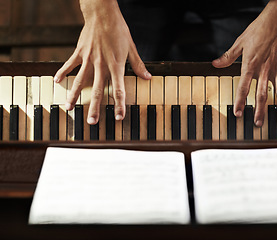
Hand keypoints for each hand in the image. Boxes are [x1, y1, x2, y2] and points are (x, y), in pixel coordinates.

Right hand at [54, 0, 150, 124]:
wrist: (103, 13)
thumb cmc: (119, 29)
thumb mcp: (131, 47)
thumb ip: (138, 65)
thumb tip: (148, 77)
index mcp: (116, 66)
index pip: (119, 90)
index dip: (119, 105)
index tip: (118, 118)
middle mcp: (102, 65)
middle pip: (98, 90)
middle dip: (95, 107)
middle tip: (92, 122)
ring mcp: (89, 59)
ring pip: (80, 81)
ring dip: (74, 96)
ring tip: (69, 108)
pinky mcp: (79, 52)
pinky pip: (70, 64)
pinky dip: (62, 72)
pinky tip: (56, 81)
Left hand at [212, 0, 276, 126]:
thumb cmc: (258, 29)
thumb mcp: (239, 42)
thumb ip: (228, 56)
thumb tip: (215, 64)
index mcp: (250, 65)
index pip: (243, 87)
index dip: (240, 101)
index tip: (239, 114)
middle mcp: (264, 68)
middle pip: (262, 93)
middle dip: (261, 110)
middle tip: (260, 124)